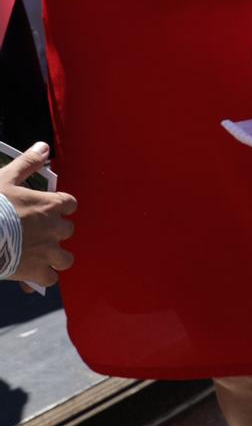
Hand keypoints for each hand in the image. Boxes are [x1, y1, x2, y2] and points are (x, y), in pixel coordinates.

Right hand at [4, 143, 75, 289]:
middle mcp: (54, 229)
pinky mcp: (35, 272)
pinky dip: (40, 278)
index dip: (60, 207)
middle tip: (35, 233)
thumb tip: (44, 147)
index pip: (70, 204)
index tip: (48, 210)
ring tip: (38, 256)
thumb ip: (27, 163)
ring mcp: (47, 252)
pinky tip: (28, 276)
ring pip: (65, 258)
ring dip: (54, 258)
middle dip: (54, 232)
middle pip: (67, 231)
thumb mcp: (6, 177)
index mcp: (51, 205)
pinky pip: (49, 278)